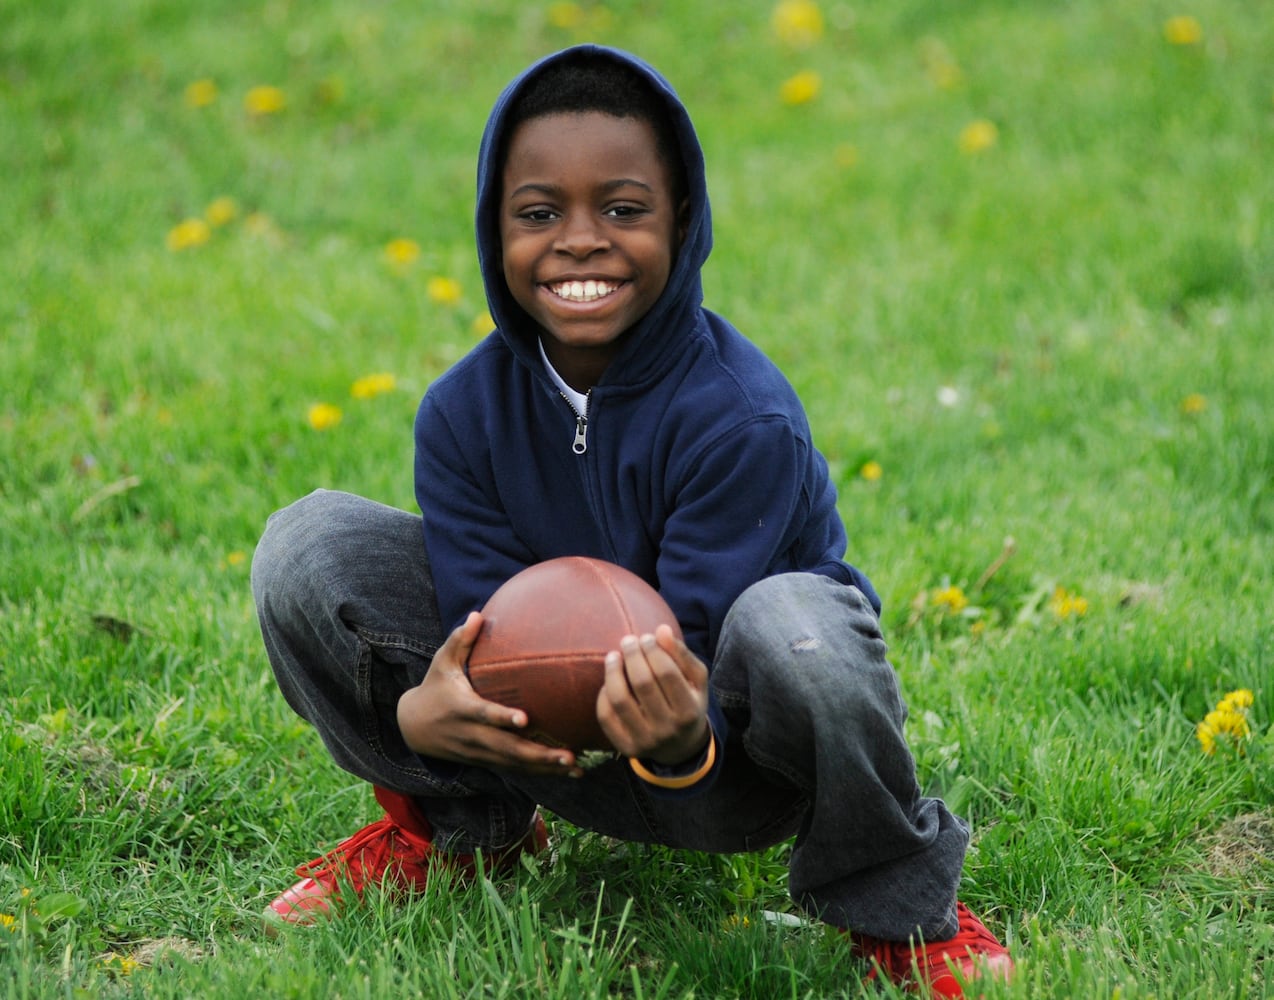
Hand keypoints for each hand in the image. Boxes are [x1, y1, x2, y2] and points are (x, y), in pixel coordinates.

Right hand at [396, 612, 581, 776]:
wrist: (414, 728)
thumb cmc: (435, 686)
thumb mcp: (441, 662)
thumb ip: (459, 640)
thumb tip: (477, 614)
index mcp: (461, 708)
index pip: (483, 714)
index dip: (502, 718)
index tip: (524, 719)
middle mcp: (472, 734)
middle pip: (506, 748)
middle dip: (537, 754)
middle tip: (568, 755)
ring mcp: (479, 751)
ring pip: (514, 763)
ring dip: (545, 768)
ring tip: (576, 767)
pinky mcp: (486, 760)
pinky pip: (515, 769)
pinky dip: (541, 772)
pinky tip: (568, 772)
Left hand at [597, 624, 709, 764]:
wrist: (680, 747)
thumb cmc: (688, 702)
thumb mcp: (696, 680)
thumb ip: (681, 654)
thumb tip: (661, 630)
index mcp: (689, 711)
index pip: (666, 672)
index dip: (653, 649)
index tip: (646, 637)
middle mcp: (667, 729)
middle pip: (642, 683)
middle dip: (632, 655)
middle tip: (628, 641)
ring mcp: (645, 741)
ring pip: (620, 700)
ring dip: (613, 671)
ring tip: (613, 655)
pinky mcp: (625, 747)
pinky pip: (606, 716)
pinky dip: (604, 693)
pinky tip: (609, 680)